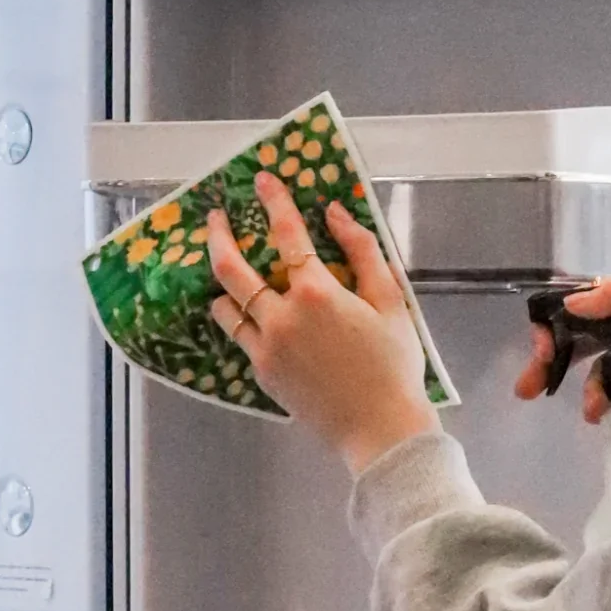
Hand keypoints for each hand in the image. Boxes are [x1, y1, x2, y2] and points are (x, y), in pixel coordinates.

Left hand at [209, 171, 438, 473]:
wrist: (381, 430)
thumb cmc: (395, 364)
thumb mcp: (391, 302)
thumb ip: (363, 252)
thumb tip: (335, 213)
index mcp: (316, 293)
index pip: (286, 234)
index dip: (274, 202)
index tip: (263, 180)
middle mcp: (282, 316)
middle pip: (232, 268)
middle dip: (218, 236)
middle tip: (215, 218)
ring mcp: (266, 348)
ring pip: (226, 306)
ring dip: (224, 284)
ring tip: (230, 273)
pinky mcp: (262, 374)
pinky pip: (239, 337)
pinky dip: (240, 318)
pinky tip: (248, 314)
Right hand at [515, 272, 610, 424]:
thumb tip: (574, 301)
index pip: (592, 295)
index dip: (562, 317)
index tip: (543, 344)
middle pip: (585, 331)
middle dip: (553, 356)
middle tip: (528, 385)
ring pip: (594, 364)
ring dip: (584, 386)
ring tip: (591, 410)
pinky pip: (610, 389)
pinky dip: (599, 401)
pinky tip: (599, 414)